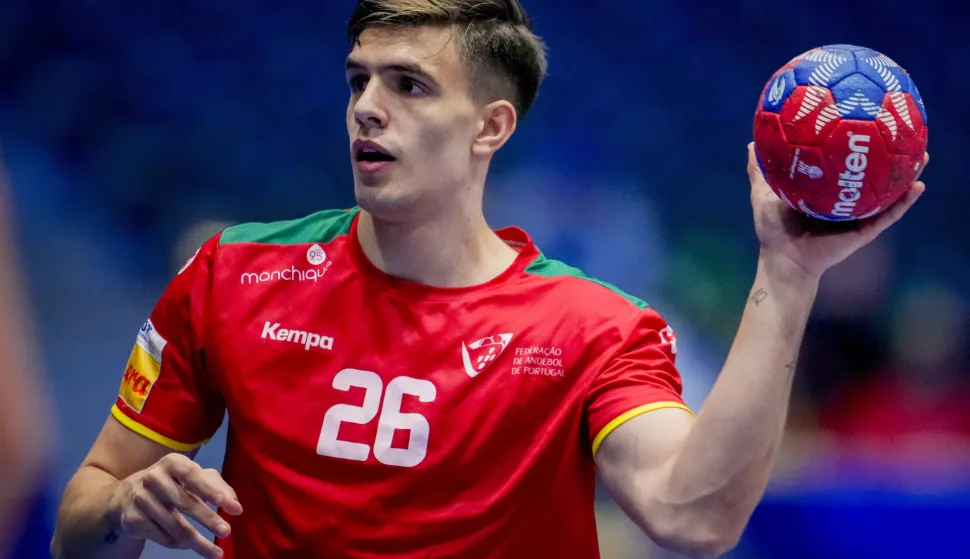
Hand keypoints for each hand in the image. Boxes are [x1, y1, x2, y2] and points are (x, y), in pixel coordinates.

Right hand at [108, 453, 242, 558]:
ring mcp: (140, 499)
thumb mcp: (191, 477)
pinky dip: (179, 544)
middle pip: (185, 503)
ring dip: (198, 541)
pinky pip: (163, 537)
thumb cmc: (170, 484)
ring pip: (175, 526)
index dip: (208, 488)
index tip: (224, 503)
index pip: (192, 475)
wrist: (126, 497)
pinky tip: (190, 546)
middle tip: (227, 532)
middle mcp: (153, 478)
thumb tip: (234, 504)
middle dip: (208, 519)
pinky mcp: (133, 520)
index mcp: (172, 462)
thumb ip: (216, 485)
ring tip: (215, 551)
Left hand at [747, 142, 926, 278]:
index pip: (845, 163)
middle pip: (872, 174)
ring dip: (907, 175)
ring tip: (923, 155)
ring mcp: (858, 216)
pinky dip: (904, 202)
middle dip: (889, 156)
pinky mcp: (864, 231)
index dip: (857, 145)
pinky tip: (918, 186)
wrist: (782, 259)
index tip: (868, 121)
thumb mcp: (764, 193)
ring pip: (888, 192)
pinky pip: (888, 215)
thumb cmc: (773, 230)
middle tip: (905, 133)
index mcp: (827, 191)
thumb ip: (760, 171)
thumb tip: (752, 145)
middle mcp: (846, 201)